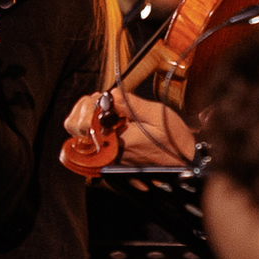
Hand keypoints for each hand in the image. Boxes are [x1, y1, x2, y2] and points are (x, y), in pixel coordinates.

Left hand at [65, 89, 196, 166]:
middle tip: (104, 103)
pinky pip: (89, 141)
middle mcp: (107, 153)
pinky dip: (94, 128)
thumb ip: (130, 104)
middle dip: (85, 109)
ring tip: (107, 111)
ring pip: (78, 134)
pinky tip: (111, 121)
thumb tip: (109, 95)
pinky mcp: (110, 160)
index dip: (91, 104)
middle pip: (74, 127)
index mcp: (115, 142)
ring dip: (88, 117)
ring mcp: (106, 158)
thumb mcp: (157, 114)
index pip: (82, 121)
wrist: (184, 164)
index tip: (107, 100)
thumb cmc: (173, 140)